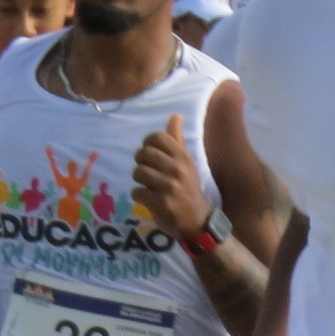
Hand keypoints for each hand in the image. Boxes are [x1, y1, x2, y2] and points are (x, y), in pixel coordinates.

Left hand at [131, 112, 210, 238]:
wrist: (198, 220)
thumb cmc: (188, 189)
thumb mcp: (187, 163)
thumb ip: (177, 140)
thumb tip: (176, 115)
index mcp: (183, 157)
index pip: (156, 137)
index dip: (148, 145)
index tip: (153, 156)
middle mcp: (177, 169)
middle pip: (143, 154)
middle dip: (141, 163)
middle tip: (149, 173)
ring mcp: (169, 186)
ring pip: (138, 172)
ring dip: (140, 181)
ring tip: (150, 186)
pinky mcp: (161, 202)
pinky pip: (136, 191)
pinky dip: (139, 196)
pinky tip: (149, 199)